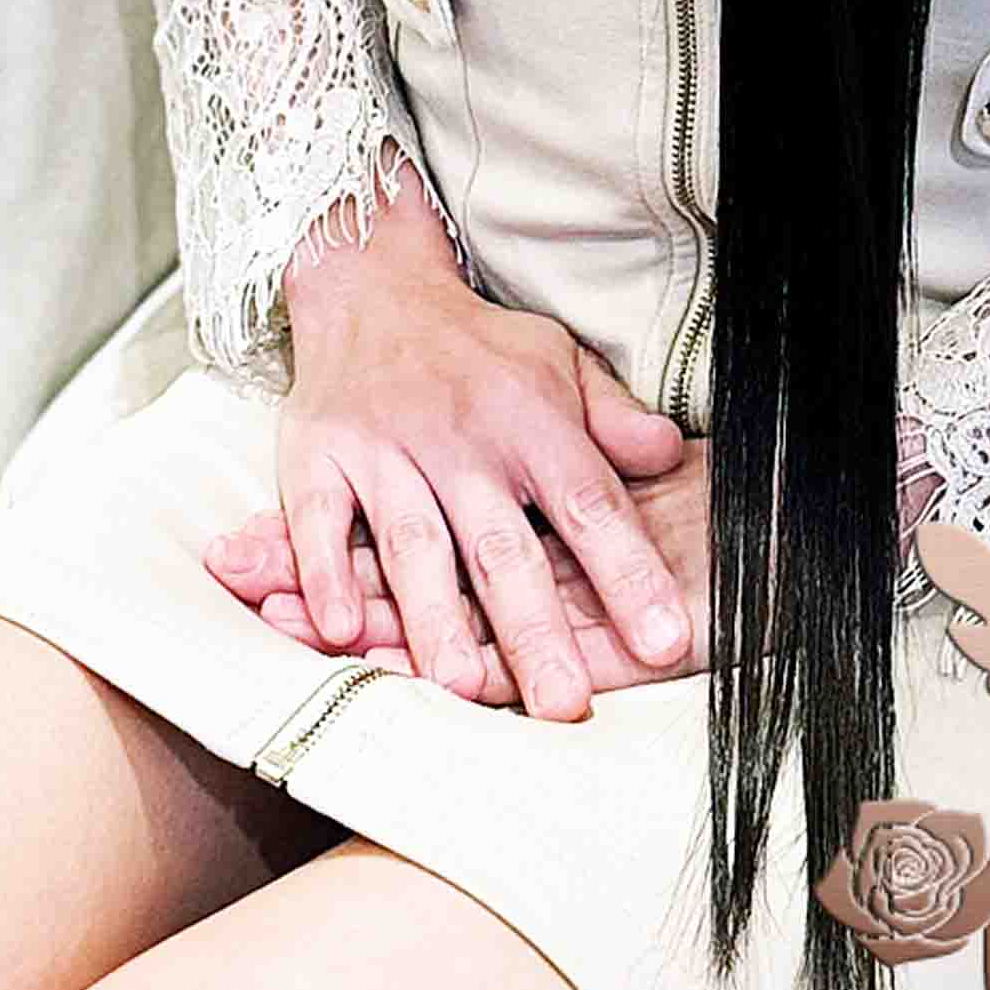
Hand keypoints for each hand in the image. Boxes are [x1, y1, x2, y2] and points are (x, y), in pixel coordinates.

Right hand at [202, 162, 695, 718]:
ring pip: (414, 544)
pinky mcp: (317, 456)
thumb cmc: (480, 345)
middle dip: (536, 630)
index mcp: (532, 421)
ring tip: (464, 685)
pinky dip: (326, 574)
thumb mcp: (560, 363)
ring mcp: (385, 448)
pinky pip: (320, 522)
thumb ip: (613, 419)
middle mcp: (461, 439)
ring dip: (435, 617)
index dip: (629, 574)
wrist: (371, 285)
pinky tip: (344, 630)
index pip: (591, 506)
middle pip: (503, 547)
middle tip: (566, 705)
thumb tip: (671, 455)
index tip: (666, 640)